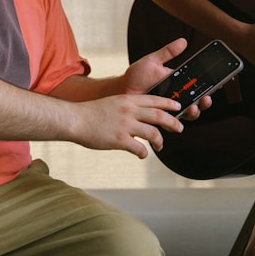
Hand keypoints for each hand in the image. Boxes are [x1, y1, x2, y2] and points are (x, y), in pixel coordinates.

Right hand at [72, 93, 186, 158]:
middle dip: (173, 122)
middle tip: (179, 128)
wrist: (75, 119)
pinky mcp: (119, 140)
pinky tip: (142, 155)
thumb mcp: (112, 102)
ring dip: (160, 141)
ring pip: (153, 133)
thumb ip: (126, 107)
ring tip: (160, 146)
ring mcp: (125, 126)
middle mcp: (129, 111)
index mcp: (128, 100)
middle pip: (159, 115)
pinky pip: (140, 148)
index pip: (155, 100)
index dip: (169, 103)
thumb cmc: (91, 112)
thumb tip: (137, 115)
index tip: (178, 107)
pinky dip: (144, 153)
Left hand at [123, 37, 210, 119]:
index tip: (214, 85)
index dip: (208, 88)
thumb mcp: (153, 61)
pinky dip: (176, 124)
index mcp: (179, 84)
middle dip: (204, 103)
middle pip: (197, 103)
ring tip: (192, 108)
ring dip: (194, 113)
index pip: (198, 88)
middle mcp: (177, 99)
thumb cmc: (137, 75)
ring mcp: (169, 110)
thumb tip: (183, 41)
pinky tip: (176, 120)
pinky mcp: (160, 120)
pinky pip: (171, 125)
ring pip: (188, 115)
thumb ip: (168, 52)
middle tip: (205, 99)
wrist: (121, 89)